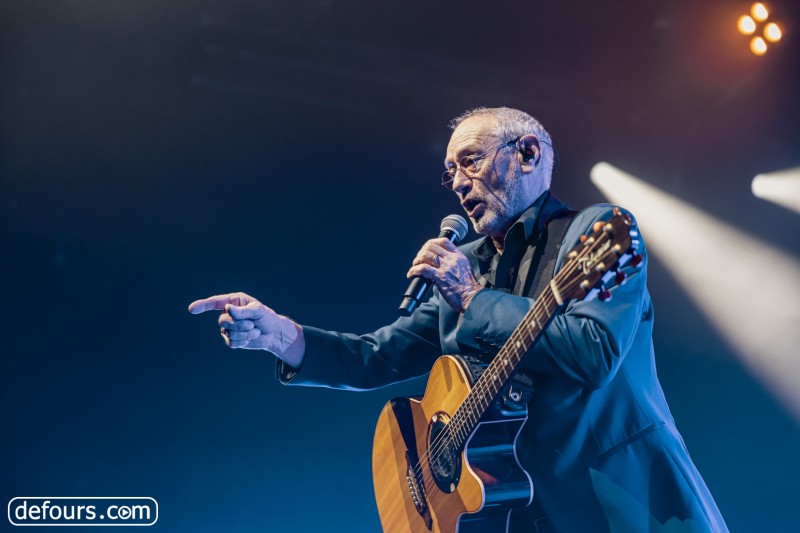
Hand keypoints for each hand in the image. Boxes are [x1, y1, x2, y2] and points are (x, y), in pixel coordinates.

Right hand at [188, 292, 304, 367]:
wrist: (273, 332)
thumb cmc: (265, 317)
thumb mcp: (258, 310)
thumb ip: (243, 310)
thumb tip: (228, 309)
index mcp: (233, 302)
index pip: (214, 303)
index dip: (202, 305)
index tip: (192, 309)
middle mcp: (228, 314)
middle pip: (223, 320)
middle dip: (239, 323)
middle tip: (252, 323)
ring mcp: (228, 328)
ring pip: (228, 332)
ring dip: (244, 332)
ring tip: (255, 330)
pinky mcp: (232, 340)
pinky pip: (232, 342)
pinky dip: (244, 340)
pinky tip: (251, 337)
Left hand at [406, 238, 481, 312]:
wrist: (473, 298)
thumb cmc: (469, 287)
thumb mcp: (464, 268)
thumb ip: (454, 262)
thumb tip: (441, 261)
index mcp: (458, 256)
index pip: (443, 241)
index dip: (431, 243)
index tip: (426, 249)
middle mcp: (452, 259)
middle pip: (431, 246)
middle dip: (421, 252)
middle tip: (418, 260)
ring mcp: (446, 268)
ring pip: (425, 255)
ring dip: (416, 261)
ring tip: (415, 267)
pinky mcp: (440, 277)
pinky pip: (423, 269)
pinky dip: (414, 270)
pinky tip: (411, 274)